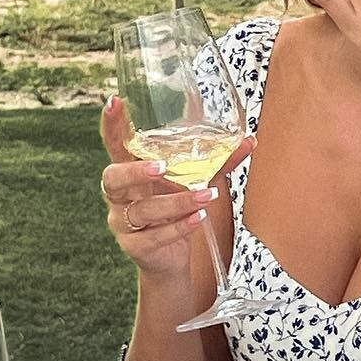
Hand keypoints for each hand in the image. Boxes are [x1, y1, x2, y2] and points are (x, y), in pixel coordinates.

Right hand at [101, 95, 252, 279]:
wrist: (170, 259)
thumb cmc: (176, 211)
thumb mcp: (194, 182)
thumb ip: (217, 162)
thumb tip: (249, 141)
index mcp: (130, 171)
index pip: (115, 144)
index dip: (112, 124)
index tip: (114, 101)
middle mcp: (120, 196)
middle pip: (113, 179)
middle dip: (134, 171)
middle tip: (161, 166)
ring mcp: (123, 223)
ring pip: (142, 210)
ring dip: (175, 202)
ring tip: (205, 195)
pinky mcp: (135, 247)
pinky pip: (153, 236)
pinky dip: (178, 227)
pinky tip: (197, 218)